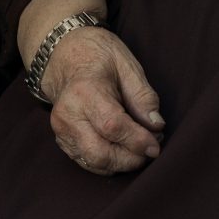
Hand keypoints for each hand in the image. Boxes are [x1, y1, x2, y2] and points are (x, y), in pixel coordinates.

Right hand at [37, 25, 165, 175]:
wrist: (65, 55)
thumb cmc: (99, 56)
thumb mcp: (127, 65)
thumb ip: (143, 96)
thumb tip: (156, 126)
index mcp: (85, 90)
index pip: (112, 126)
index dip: (137, 140)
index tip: (156, 146)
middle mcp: (68, 114)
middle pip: (100, 153)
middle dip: (130, 159)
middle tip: (150, 149)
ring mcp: (61, 130)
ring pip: (93, 162)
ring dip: (121, 163)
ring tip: (138, 147)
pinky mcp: (62, 140)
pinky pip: (87, 162)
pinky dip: (108, 162)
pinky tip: (122, 148)